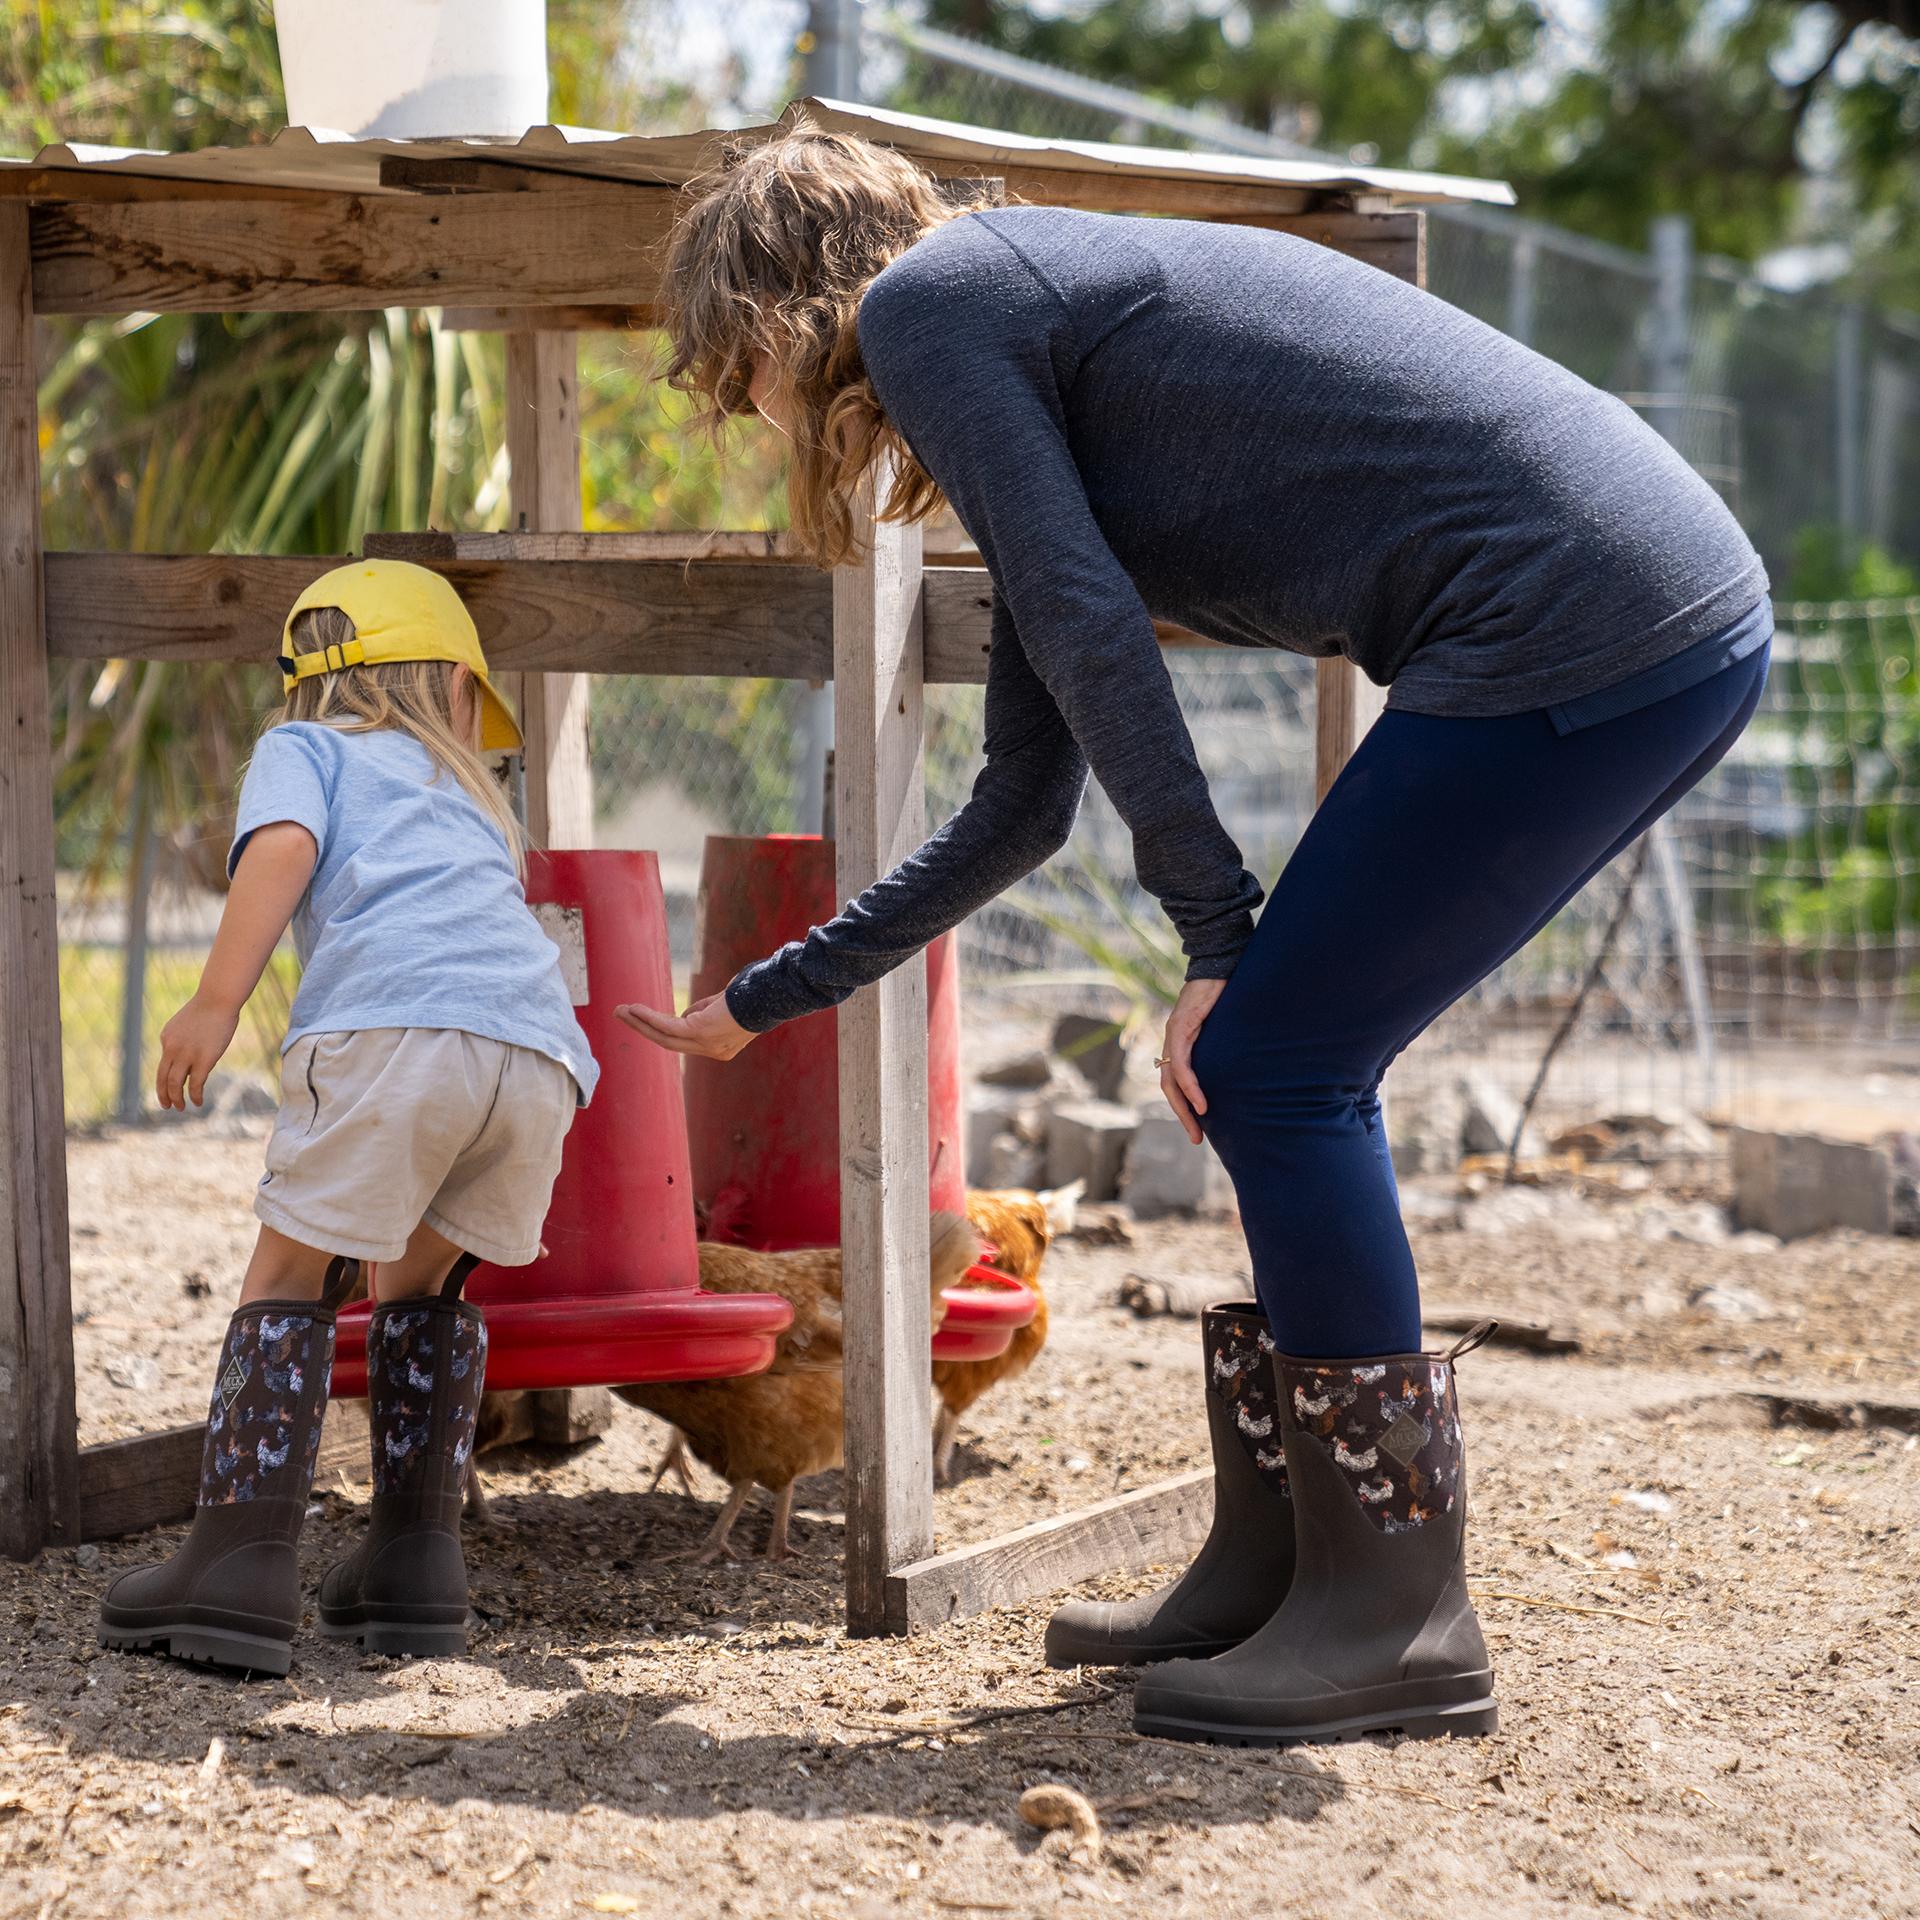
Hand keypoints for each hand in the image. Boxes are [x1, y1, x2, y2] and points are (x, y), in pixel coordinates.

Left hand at [156, 994, 240, 1110]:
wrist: (218, 998)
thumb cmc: (209, 1008)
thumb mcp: (187, 1024)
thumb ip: (183, 1040)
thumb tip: (186, 1057)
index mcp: (167, 1038)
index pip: (165, 1064)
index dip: (165, 1080)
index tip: (170, 1089)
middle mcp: (171, 1048)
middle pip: (163, 1077)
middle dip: (163, 1094)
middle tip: (167, 1105)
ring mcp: (187, 1054)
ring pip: (175, 1083)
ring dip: (176, 1098)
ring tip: (180, 1107)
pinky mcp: (204, 1059)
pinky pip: (196, 1083)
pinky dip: (194, 1095)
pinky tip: (198, 1102)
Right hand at [615, 990, 755, 1061]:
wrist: (769, 993)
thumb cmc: (752, 993)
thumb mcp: (725, 1005)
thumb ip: (705, 1011)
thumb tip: (686, 1015)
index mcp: (720, 1048)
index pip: (686, 1042)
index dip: (662, 1030)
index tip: (642, 1020)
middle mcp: (713, 1051)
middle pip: (669, 1043)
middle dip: (643, 1029)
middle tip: (622, 1016)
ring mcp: (707, 1045)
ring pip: (664, 1036)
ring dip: (640, 1022)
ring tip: (620, 1011)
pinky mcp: (701, 1032)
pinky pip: (668, 1026)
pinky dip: (649, 1017)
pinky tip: (634, 1009)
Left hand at [1159, 977, 1224, 1145]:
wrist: (1221, 963)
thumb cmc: (1229, 994)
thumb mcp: (1227, 1029)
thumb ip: (1226, 1048)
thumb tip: (1246, 1070)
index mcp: (1182, 1043)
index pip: (1176, 1082)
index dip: (1185, 1106)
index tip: (1199, 1127)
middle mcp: (1173, 1041)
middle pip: (1170, 1087)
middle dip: (1182, 1115)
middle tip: (1196, 1138)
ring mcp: (1173, 1035)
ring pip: (1171, 1080)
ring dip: (1184, 1106)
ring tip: (1199, 1125)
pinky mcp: (1179, 1028)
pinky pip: (1182, 1064)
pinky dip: (1190, 1085)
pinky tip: (1201, 1102)